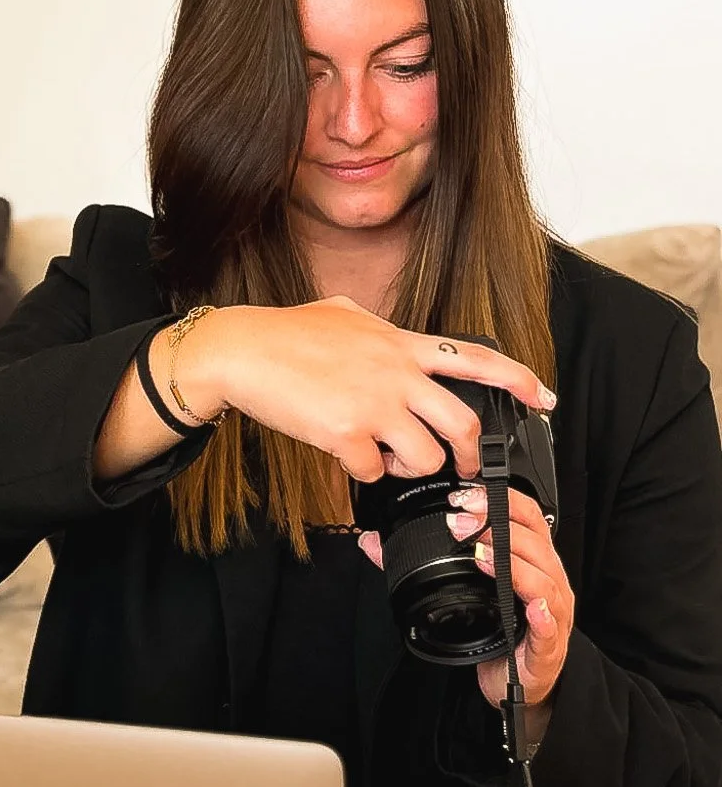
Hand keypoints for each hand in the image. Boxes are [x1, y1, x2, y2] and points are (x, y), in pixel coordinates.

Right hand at [174, 297, 555, 482]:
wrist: (242, 350)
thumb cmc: (284, 332)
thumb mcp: (343, 314)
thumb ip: (376, 329)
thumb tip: (388, 335)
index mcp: (400, 344)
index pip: (476, 359)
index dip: (519, 380)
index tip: (543, 398)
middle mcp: (398, 373)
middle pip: (463, 422)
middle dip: (470, 454)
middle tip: (462, 466)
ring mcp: (375, 405)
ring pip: (427, 456)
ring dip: (413, 468)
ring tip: (390, 461)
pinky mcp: (347, 433)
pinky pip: (375, 471)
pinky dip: (366, 472)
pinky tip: (347, 458)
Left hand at [358, 484, 574, 713]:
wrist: (517, 685)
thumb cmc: (499, 634)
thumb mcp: (464, 592)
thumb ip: (420, 563)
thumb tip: (374, 543)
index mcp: (532, 562)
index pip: (527, 518)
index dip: (500, 501)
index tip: (464, 496)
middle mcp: (548, 582)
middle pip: (535, 541)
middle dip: (496, 525)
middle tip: (460, 521)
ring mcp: (551, 613)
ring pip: (543, 579)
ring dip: (511, 563)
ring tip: (480, 555)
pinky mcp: (547, 647)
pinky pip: (548, 626)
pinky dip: (540, 614)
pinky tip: (529, 606)